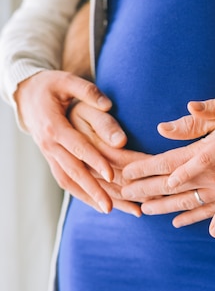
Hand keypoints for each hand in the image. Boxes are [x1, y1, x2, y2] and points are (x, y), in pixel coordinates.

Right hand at [14, 70, 126, 213]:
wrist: (27, 95)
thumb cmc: (51, 86)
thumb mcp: (66, 80)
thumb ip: (88, 91)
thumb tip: (108, 105)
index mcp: (54, 126)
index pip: (77, 147)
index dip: (94, 161)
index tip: (112, 175)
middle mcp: (49, 145)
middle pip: (73, 171)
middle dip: (93, 190)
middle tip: (111, 206)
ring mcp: (49, 154)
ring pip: (68, 180)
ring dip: (88, 197)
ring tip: (110, 210)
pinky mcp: (52, 159)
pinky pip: (65, 180)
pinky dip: (81, 193)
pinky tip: (98, 203)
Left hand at [122, 124, 214, 226]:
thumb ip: (195, 123)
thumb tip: (161, 128)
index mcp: (209, 153)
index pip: (168, 162)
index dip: (145, 168)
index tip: (126, 172)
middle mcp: (214, 175)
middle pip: (172, 185)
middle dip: (146, 189)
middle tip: (125, 192)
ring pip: (187, 202)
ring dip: (163, 207)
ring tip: (144, 209)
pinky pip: (209, 212)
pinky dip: (191, 218)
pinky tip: (176, 222)